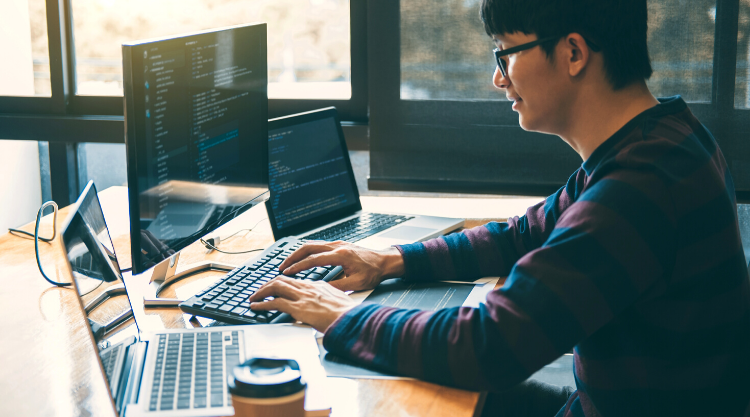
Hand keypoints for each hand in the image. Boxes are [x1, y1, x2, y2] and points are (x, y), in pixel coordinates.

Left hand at [248, 276, 355, 331]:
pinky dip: (262, 303)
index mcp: (319, 285)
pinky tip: (256, 306)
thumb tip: (324, 303)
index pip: (296, 280)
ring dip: (262, 291)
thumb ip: (329, 298)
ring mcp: (303, 297)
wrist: (352, 319)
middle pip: (283, 279)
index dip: (284, 282)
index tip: (277, 286)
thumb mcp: (339, 301)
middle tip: (260, 290)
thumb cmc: (349, 314)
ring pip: (276, 287)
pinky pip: (275, 302)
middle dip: (268, 284)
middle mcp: (309, 288)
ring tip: (254, 296)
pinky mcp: (298, 308)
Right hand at [278, 241, 404, 291]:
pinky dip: (307, 251)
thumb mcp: (356, 284)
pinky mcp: (339, 244)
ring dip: (298, 253)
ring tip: (288, 263)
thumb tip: (319, 290)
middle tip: (281, 267)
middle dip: (292, 257)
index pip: (313, 259)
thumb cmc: (374, 272)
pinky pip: (318, 245)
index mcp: (341, 255)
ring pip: (312, 244)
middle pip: (308, 247)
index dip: (298, 266)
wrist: (385, 261)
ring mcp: (338, 243)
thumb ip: (336, 286)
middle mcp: (337, 246)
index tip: (287, 272)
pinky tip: (302, 258)